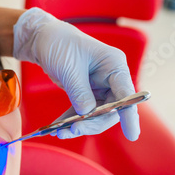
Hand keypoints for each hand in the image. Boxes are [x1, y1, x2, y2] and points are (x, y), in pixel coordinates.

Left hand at [13, 8, 139, 140]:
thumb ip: (80, 93)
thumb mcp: (69, 69)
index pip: (127, 95)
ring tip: (59, 132)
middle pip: (111, 110)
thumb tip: (87, 115)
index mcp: (114, 66)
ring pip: (96, 115)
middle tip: (72, 130)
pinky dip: (70, 120)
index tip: (132, 135)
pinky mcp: (85, 92)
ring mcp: (98, 86)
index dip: (130, 116)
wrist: (43, 39)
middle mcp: (111, 78)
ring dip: (79, 125)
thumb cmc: (59, 45)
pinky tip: (57, 127)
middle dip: (92, 123)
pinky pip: (82, 112)